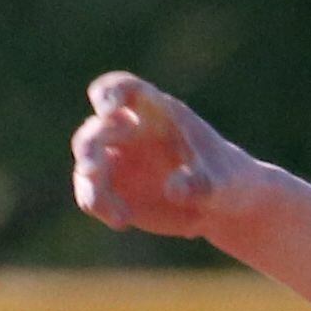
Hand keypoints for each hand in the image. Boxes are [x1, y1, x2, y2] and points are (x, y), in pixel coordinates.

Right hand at [71, 73, 251, 239]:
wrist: (220, 206)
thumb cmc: (223, 180)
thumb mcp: (219, 183)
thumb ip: (199, 184)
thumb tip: (174, 190)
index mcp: (156, 112)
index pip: (124, 89)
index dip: (109, 94)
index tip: (107, 110)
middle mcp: (128, 131)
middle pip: (95, 130)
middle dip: (89, 147)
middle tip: (93, 169)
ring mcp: (117, 160)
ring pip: (87, 166)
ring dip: (91, 187)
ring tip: (119, 215)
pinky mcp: (112, 188)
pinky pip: (92, 195)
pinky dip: (99, 207)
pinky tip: (123, 221)